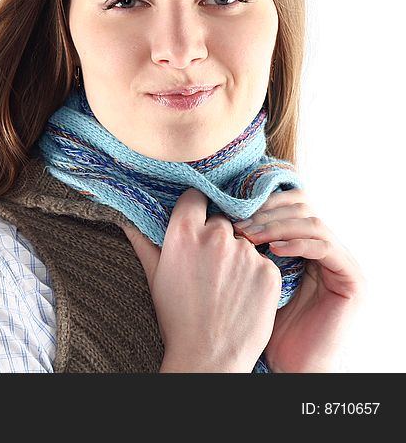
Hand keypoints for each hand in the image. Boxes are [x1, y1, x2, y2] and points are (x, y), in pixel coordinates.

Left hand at [233, 189, 365, 371]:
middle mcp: (326, 247)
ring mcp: (342, 262)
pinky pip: (325, 248)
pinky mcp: (352, 279)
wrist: (286, 362)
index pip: (289, 202)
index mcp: (304, 242)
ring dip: (277, 226)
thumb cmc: (258, 322)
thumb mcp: (247, 274)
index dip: (261, 200)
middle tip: (239, 222)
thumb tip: (210, 212)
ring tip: (249, 236)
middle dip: (267, 211)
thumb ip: (240, 244)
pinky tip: (272, 250)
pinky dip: (297, 244)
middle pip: (303, 205)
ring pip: (312, 222)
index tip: (231, 209)